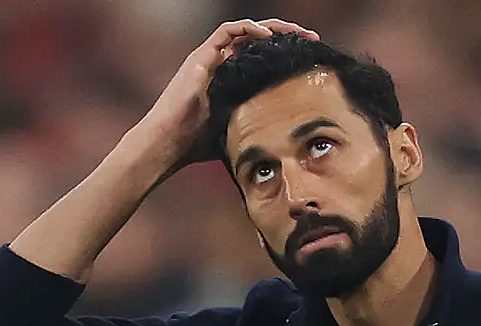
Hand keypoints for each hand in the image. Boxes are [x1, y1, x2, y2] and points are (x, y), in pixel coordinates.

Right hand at [136, 19, 319, 175]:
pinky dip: (247, 28)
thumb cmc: (197, 144)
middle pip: (258, 39)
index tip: (311, 57)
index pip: (264, 56)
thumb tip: (290, 137)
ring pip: (245, 30)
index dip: (287, 53)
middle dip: (287, 35)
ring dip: (272, 27)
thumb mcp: (239, 132)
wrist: (169, 144)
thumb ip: (258, 127)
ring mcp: (210, 58)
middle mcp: (222, 63)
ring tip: (295, 32)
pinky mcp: (201, 56)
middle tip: (311, 38)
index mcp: (232, 79)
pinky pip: (226, 31)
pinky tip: (267, 34)